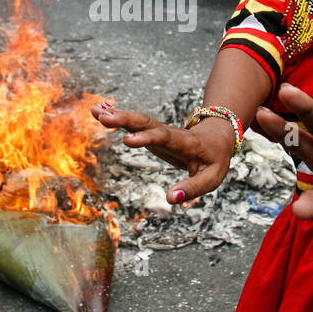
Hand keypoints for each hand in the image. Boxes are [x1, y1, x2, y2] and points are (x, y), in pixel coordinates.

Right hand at [91, 101, 234, 203]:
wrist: (217, 136)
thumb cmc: (214, 160)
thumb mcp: (211, 178)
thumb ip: (192, 188)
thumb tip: (171, 199)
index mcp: (187, 142)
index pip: (166, 138)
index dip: (148, 138)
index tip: (127, 140)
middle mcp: (170, 132)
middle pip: (147, 123)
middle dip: (126, 120)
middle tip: (104, 118)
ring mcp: (159, 130)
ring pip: (138, 121)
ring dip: (117, 116)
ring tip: (95, 112)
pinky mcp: (151, 132)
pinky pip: (133, 124)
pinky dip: (117, 117)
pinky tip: (98, 112)